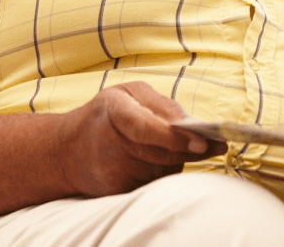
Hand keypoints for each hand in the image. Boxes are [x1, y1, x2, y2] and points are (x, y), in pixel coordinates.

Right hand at [57, 82, 226, 197]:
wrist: (65, 150)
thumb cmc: (105, 114)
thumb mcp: (128, 93)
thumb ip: (160, 103)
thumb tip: (189, 122)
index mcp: (113, 111)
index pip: (146, 127)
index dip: (174, 136)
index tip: (202, 141)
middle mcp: (109, 144)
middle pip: (160, 152)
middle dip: (192, 150)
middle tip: (217, 144)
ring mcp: (111, 171)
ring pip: (162, 168)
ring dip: (178, 158)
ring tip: (181, 145)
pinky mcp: (115, 190)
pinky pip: (153, 182)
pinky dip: (164, 170)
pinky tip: (158, 159)